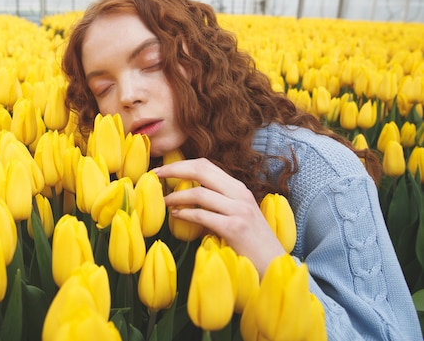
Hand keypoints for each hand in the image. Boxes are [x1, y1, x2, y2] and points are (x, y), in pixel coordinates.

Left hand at [152, 158, 286, 275]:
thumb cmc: (251, 243)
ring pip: (199, 193)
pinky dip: (184, 214)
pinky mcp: (235, 228)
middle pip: (201, 170)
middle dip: (174, 170)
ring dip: (175, 196)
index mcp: (238, 188)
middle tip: (154, 176)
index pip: (206, 165)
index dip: (181, 164)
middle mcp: (239, 194)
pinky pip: (202, 216)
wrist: (274, 265)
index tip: (162, 170)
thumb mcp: (238, 214)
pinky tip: (175, 216)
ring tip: (163, 202)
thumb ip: (219, 202)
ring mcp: (239, 210)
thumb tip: (188, 194)